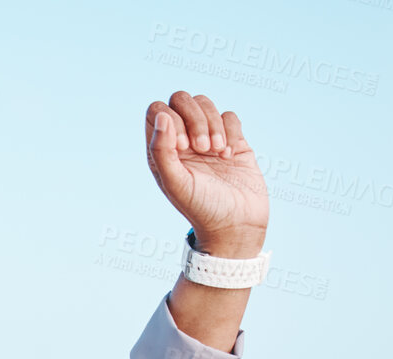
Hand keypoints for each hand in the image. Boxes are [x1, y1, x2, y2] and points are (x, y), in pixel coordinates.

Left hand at [144, 92, 268, 258]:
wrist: (236, 224)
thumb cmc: (201, 208)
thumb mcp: (176, 182)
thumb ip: (161, 150)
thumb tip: (160, 115)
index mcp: (162, 150)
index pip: (157, 111)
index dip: (171, 119)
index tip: (183, 146)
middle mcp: (182, 141)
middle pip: (182, 100)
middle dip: (195, 118)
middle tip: (202, 149)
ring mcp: (207, 138)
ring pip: (206, 104)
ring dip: (213, 125)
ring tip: (217, 153)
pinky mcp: (232, 139)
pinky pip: (229, 115)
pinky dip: (231, 131)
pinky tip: (229, 156)